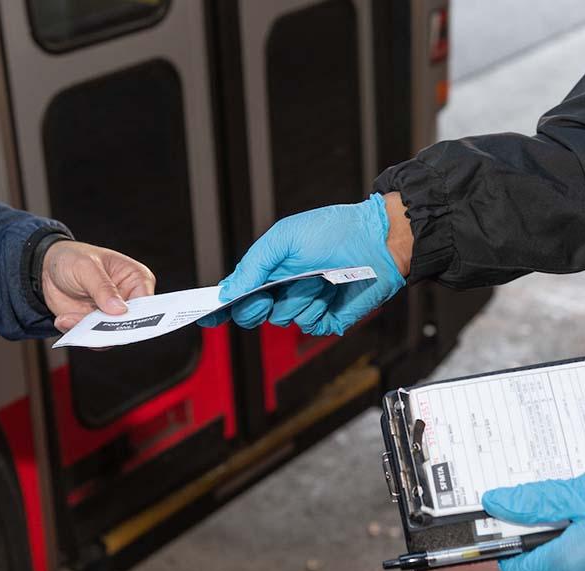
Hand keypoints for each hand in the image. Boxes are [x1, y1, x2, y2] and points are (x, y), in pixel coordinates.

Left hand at [41, 241, 155, 331]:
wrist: (46, 269)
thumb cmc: (73, 258)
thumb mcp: (86, 266)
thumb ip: (103, 288)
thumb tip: (119, 309)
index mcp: (136, 279)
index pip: (147, 303)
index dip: (139, 315)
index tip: (121, 319)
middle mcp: (128, 300)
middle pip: (131, 324)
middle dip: (111, 328)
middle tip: (92, 325)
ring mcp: (111, 316)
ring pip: (110, 335)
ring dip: (89, 332)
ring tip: (68, 318)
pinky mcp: (95, 326)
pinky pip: (92, 338)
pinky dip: (77, 333)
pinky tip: (63, 319)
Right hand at [198, 192, 409, 335]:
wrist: (377, 239)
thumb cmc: (333, 230)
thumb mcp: (285, 237)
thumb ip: (253, 264)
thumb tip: (227, 290)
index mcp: (268, 271)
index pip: (236, 295)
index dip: (220, 307)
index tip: (208, 315)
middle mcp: (283, 291)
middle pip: (253, 314)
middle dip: (258, 305)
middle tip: (270, 291)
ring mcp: (305, 305)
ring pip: (284, 319)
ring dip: (298, 299)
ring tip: (318, 277)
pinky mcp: (328, 319)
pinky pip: (311, 326)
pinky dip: (318, 310)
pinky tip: (330, 292)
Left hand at [483, 462, 584, 570]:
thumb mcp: (581, 492)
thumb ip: (534, 502)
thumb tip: (495, 502)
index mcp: (571, 566)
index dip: (505, 546)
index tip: (503, 522)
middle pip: (546, 560)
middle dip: (545, 529)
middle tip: (556, 498)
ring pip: (575, 557)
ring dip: (574, 530)